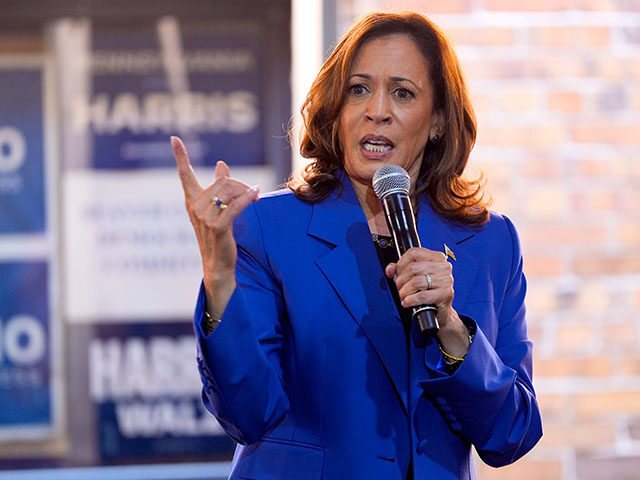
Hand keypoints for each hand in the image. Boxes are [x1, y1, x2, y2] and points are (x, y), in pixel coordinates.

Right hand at [171, 136, 258, 316]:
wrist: (218, 264)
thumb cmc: (218, 236)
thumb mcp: (218, 209)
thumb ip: (220, 187)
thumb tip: (222, 165)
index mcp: (192, 201)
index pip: (184, 175)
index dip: (180, 156)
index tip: (174, 138)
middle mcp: (195, 208)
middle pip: (222, 181)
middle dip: (241, 184)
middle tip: (253, 192)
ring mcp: (204, 218)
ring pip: (230, 192)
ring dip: (247, 192)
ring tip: (256, 197)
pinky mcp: (218, 227)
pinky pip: (236, 205)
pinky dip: (248, 198)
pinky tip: (256, 194)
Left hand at [385, 247, 469, 356]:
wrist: (440, 310)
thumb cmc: (428, 291)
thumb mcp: (414, 276)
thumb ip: (400, 270)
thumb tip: (390, 269)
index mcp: (437, 257)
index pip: (414, 253)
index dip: (401, 263)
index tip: (397, 273)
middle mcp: (444, 266)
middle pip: (413, 267)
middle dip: (401, 280)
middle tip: (400, 288)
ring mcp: (446, 280)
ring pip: (416, 281)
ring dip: (405, 291)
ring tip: (403, 296)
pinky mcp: (446, 293)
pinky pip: (423, 295)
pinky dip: (411, 300)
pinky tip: (407, 302)